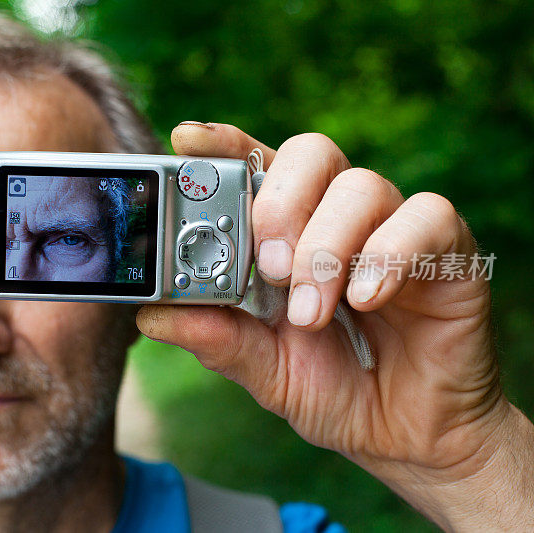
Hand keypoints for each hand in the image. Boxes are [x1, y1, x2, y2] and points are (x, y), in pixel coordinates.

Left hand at [136, 122, 533, 530]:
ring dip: (326, 248)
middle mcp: (337, 216)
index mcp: (287, 231)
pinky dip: (388, 254)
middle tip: (267, 266)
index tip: (187, 139)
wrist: (404, 435)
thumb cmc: (331, 388)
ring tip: (312, 312)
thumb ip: (216, 338)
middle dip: (280, 202)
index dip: (222, 144)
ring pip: (362, 185)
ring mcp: (393, 228)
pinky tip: (366, 299)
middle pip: (310, 153)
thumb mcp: (262, 367)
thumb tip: (150, 316)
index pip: (255, 163)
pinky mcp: (447, 250)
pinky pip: (426, 217)